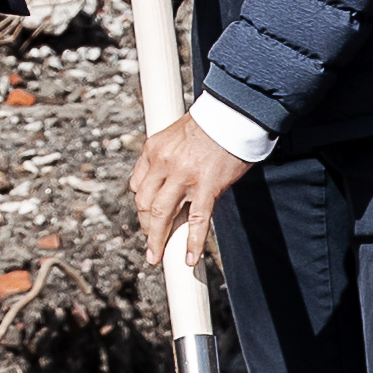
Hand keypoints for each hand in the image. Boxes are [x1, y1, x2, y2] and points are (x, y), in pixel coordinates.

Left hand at [129, 114, 245, 264]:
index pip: (137, 184)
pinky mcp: (207, 187)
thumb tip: (166, 181)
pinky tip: (190, 258)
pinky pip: (197, 220)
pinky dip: (192, 242)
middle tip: (150, 241)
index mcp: (154, 149)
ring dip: (157, 239)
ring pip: (162, 215)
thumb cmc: (210, 124)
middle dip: (145, 226)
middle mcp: (164, 163)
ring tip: (156, 256)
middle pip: (144, 203)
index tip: (146, 215)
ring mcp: (184, 177)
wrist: (235, 113)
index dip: (141, 204)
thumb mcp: (176, 134)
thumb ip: (167, 156)